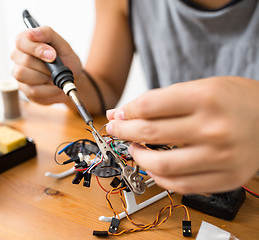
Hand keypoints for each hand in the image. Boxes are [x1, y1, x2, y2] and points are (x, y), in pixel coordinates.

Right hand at [11, 26, 81, 104]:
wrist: (73, 80)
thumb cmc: (66, 60)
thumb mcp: (63, 44)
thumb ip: (48, 34)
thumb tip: (32, 33)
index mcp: (26, 42)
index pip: (20, 41)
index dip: (37, 48)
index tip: (52, 55)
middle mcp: (19, 57)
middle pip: (24, 60)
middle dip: (45, 66)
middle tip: (57, 68)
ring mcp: (20, 74)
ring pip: (22, 75)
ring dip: (44, 77)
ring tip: (54, 77)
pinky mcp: (25, 89)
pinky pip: (32, 90)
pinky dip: (49, 89)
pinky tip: (55, 87)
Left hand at [106, 77, 258, 193]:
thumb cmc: (233, 100)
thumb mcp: (199, 87)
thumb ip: (161, 101)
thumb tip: (123, 113)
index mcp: (206, 99)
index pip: (149, 106)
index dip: (126, 112)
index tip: (117, 115)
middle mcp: (214, 129)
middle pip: (150, 134)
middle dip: (124, 132)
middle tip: (116, 130)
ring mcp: (221, 157)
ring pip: (161, 166)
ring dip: (138, 158)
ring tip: (134, 148)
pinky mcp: (225, 178)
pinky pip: (180, 185)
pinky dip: (158, 177)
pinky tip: (153, 166)